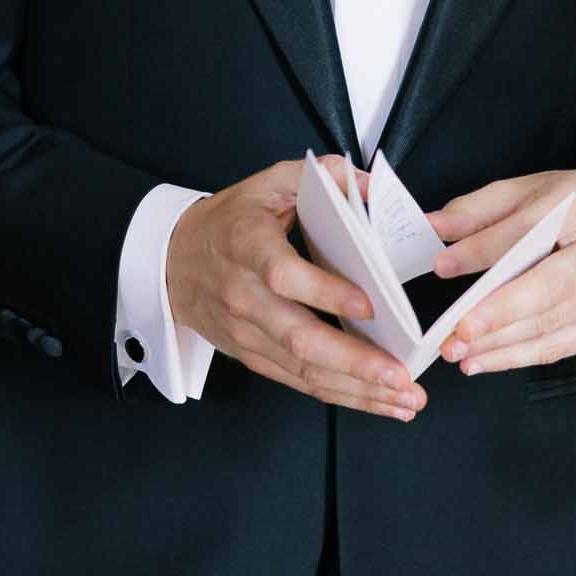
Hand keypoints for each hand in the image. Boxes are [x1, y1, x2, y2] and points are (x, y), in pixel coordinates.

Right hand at [166, 155, 426, 420]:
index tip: (369, 306)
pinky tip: (377, 400)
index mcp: (247, 245)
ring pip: (303, 369)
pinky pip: (298, 380)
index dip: (325, 293)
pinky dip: (341, 395)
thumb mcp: (267, 182)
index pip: (284, 275)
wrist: (171, 260)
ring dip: (358, 390)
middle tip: (401, 375)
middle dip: (355, 362)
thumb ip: (321, 175)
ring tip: (404, 398)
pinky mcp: (252, 355)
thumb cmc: (229, 221)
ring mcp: (247, 332)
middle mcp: (244, 296)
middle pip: (298, 338)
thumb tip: (370, 186)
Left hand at [425, 167, 575, 373]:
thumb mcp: (523, 191)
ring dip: (501, 343)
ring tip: (460, 352)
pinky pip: (562, 345)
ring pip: (552, 323)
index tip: (441, 266)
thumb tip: (433, 226)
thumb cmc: (567, 205)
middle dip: (497, 313)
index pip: (527, 230)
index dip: (482, 250)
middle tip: (455, 333)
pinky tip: (486, 359)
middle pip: (547, 286)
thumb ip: (475, 211)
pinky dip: (520, 356)